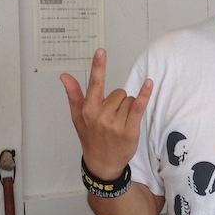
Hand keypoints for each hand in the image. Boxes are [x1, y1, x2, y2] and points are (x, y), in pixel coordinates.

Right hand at [60, 48, 152, 178]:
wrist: (102, 163)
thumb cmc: (90, 138)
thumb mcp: (78, 118)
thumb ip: (73, 95)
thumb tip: (64, 76)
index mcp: (88, 110)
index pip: (94, 83)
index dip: (98, 66)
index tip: (101, 51)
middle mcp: (101, 115)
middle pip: (118, 92)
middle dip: (118, 101)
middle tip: (112, 118)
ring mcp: (115, 123)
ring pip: (129, 99)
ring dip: (127, 108)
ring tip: (120, 123)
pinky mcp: (130, 129)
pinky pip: (139, 106)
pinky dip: (145, 94)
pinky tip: (149, 83)